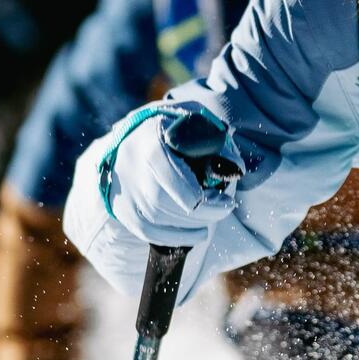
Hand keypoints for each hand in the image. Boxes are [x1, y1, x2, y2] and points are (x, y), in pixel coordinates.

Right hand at [99, 107, 239, 244]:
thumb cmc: (174, 130)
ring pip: (157, 220)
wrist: (132, 137)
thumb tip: (236, 170)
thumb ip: (217, 140)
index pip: (174, 179)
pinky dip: (175, 238)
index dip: (204, 197)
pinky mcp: (122, 208)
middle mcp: (130, 168)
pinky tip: (197, 233)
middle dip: (201, 213)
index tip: (226, 199)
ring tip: (211, 219)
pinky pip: (147, 232)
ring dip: (191, 225)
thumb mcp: (196, 121)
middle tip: (224, 209)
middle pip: (164, 203)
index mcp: (150, 144)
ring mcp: (123, 190)